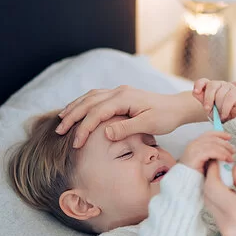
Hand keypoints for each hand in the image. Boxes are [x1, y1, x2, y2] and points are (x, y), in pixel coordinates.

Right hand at [56, 86, 203, 147]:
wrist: (176, 107)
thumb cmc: (165, 117)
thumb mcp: (148, 125)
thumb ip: (126, 128)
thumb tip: (105, 133)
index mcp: (124, 98)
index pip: (96, 113)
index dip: (84, 128)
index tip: (76, 144)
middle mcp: (119, 92)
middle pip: (88, 102)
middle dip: (72, 116)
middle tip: (59, 131)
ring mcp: (119, 92)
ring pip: (90, 97)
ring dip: (75, 108)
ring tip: (61, 119)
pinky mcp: (120, 95)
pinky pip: (96, 97)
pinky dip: (84, 104)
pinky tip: (77, 111)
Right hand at [180, 131, 234, 173]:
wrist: (185, 183)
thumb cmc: (194, 175)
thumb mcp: (206, 162)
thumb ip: (213, 155)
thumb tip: (226, 152)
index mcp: (195, 144)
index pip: (209, 134)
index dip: (220, 134)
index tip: (229, 137)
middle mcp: (193, 145)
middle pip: (213, 138)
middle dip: (225, 144)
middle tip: (233, 150)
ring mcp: (193, 149)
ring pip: (214, 144)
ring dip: (225, 150)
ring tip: (230, 157)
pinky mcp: (196, 156)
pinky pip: (212, 151)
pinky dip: (221, 154)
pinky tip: (225, 159)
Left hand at [193, 79, 235, 121]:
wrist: (235, 116)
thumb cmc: (220, 111)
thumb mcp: (210, 108)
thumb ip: (203, 100)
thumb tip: (195, 93)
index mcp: (211, 87)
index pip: (203, 81)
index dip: (199, 85)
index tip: (196, 91)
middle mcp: (219, 84)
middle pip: (211, 86)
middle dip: (208, 99)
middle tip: (208, 109)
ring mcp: (229, 87)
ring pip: (220, 94)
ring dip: (219, 107)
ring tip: (220, 113)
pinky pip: (229, 99)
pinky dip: (225, 109)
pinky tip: (224, 115)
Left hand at [203, 162, 235, 235]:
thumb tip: (234, 169)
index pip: (212, 187)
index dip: (212, 173)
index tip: (216, 165)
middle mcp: (227, 226)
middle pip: (208, 200)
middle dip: (212, 184)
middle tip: (222, 175)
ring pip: (214, 212)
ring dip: (218, 199)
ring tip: (233, 192)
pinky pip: (221, 224)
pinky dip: (224, 213)